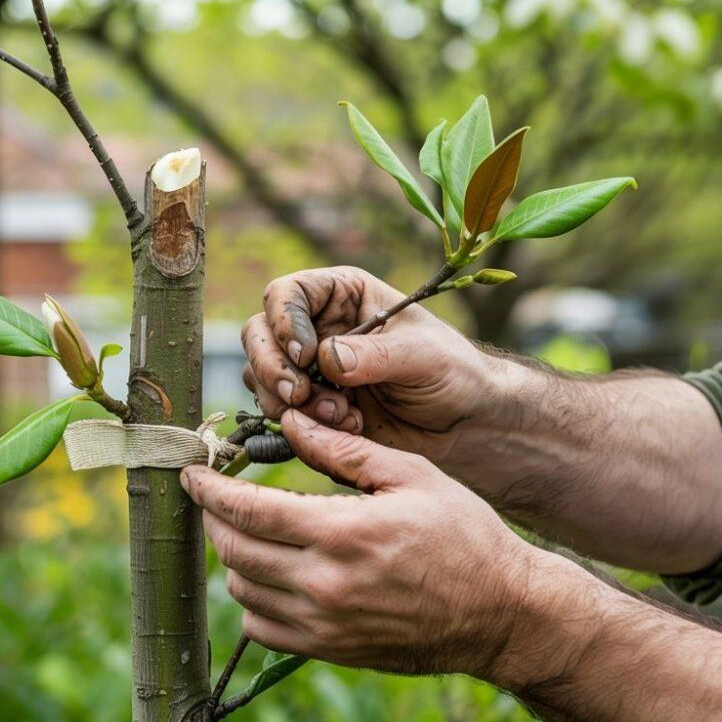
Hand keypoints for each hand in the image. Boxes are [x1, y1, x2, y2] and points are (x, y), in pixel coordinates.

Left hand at [182, 409, 567, 683]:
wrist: (500, 613)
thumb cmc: (465, 535)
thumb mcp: (412, 476)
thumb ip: (343, 450)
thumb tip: (291, 422)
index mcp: (343, 533)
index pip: (247, 511)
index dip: (209, 489)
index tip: (191, 473)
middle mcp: (324, 585)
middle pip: (233, 550)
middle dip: (214, 518)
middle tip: (217, 496)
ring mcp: (324, 625)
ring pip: (242, 590)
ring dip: (235, 556)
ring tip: (253, 532)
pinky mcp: (331, 650)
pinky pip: (262, 629)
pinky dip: (253, 600)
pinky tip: (274, 576)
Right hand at [240, 267, 501, 472]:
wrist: (464, 425)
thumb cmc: (452, 373)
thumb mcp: (423, 357)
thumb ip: (377, 355)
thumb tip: (327, 358)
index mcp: (342, 295)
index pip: (286, 293)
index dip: (285, 322)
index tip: (307, 356)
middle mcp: (317, 327)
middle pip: (258, 334)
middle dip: (272, 368)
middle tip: (300, 396)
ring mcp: (309, 369)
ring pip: (259, 377)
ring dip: (288, 402)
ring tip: (342, 415)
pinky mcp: (310, 407)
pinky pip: (279, 413)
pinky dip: (301, 424)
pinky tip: (347, 428)